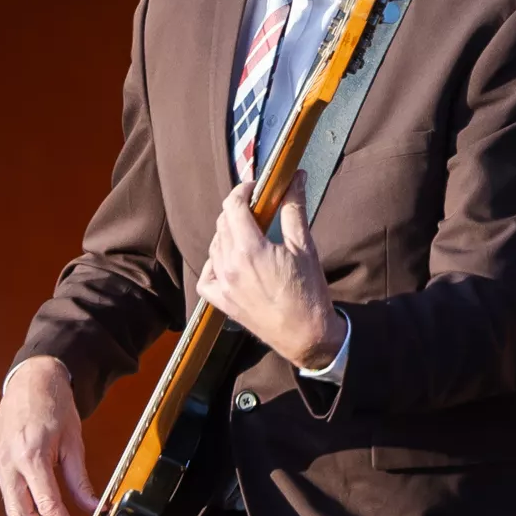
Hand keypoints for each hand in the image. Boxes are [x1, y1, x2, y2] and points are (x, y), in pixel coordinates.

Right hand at [0, 357, 98, 515]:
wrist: (30, 379)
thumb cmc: (54, 404)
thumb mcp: (74, 441)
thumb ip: (80, 479)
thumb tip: (93, 508)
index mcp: (32, 455)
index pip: (48, 506)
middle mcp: (10, 462)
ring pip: (12, 511)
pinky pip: (9, 496)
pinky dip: (25, 512)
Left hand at [196, 173, 344, 369]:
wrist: (307, 337)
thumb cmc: (309, 293)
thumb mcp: (305, 247)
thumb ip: (294, 209)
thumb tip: (295, 178)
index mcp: (250, 250)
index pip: (233, 206)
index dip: (242, 191)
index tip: (254, 188)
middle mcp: (230, 266)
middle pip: (223, 223)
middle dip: (237, 210)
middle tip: (257, 209)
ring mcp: (223, 285)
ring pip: (215, 246)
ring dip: (228, 233)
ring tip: (248, 234)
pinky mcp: (223, 302)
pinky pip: (206, 276)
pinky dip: (213, 264)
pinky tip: (228, 261)